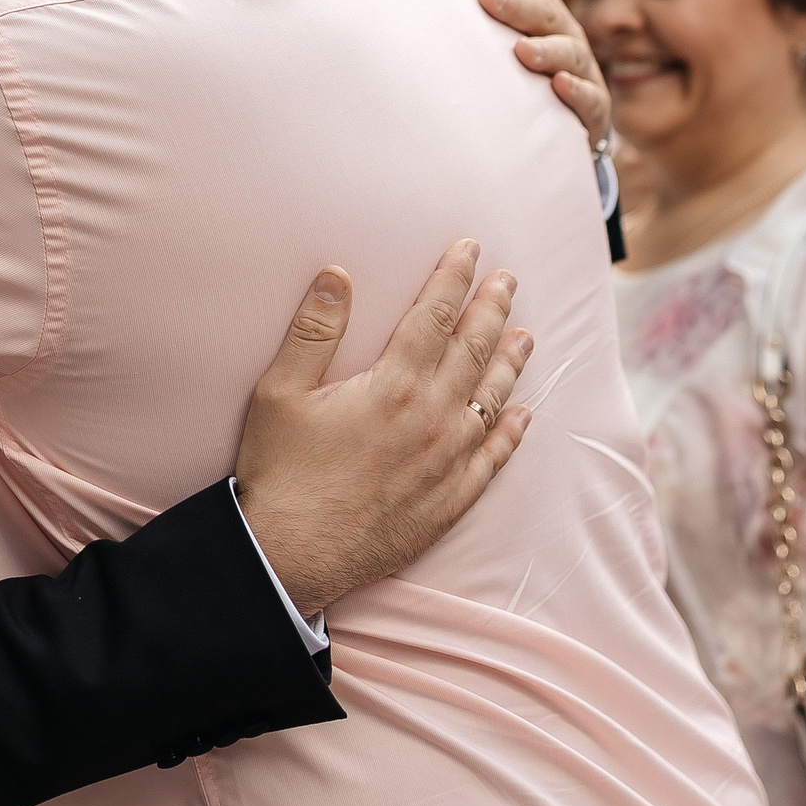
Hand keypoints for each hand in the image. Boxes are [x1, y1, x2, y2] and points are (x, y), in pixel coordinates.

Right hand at [234, 243, 534, 614]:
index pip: (434, 316)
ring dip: (510, 362)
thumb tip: (337, 274)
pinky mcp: (449, 501)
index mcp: (393, 385)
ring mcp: (447, 462)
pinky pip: (493, 459)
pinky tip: (522, 415)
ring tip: (525, 334)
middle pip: (473, 350)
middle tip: (508, 280)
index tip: (471, 251)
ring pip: (492, 399)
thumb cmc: (281, 471)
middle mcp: (432, 419)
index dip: (453, 279)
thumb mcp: (280, 391)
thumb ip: (314, 330)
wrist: (292, 555)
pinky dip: (511, 433)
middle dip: (492, 308)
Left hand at [436, 0, 609, 152]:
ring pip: (570, 54)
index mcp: (542, 11)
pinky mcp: (594, 109)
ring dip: (548, 51)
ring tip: (521, 51)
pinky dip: (577, 92)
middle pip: (546, 15)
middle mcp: (566, 35)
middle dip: (518, 6)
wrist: (557, 120)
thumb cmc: (522, 59)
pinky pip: (590, 99)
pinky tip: (559, 86)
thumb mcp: (502, 15)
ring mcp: (583, 71)